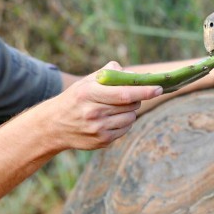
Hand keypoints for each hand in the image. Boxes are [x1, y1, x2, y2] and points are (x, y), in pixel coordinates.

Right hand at [39, 61, 163, 150]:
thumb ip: (109, 73)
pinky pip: (125, 129)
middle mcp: (94, 112)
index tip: (159, 88)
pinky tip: (111, 118)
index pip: (124, 93)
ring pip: (131, 118)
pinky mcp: (102, 141)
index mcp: (89, 94)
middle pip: (130, 105)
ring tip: (116, 107)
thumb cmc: (75, 98)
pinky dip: (124, 122)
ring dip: (130, 111)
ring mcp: (98, 129)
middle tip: (131, 94)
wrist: (54, 125)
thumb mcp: (86, 81)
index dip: (144, 91)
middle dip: (137, 98)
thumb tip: (133, 74)